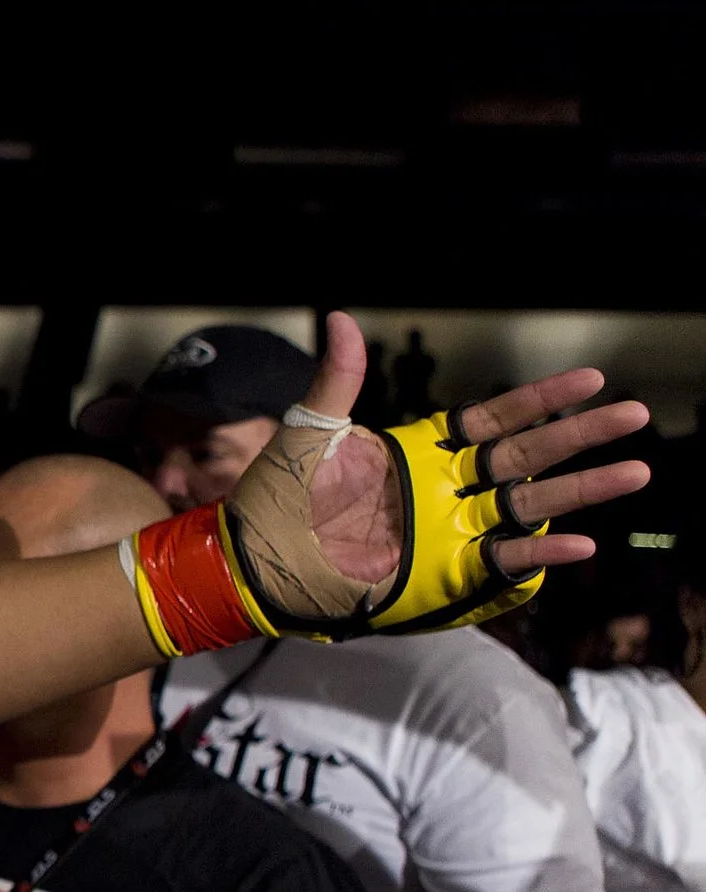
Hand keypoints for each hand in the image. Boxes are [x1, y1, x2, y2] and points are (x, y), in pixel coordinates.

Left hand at [255, 311, 650, 592]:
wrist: (253, 559)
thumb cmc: (279, 495)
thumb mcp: (309, 432)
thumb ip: (338, 379)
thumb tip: (342, 319)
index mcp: (423, 451)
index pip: (495, 420)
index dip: (542, 402)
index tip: (591, 379)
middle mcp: (446, 489)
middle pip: (527, 457)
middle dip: (581, 437)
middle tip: (637, 414)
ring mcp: (449, 531)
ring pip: (527, 504)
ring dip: (581, 490)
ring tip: (635, 470)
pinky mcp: (443, 573)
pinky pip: (502, 561)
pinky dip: (539, 552)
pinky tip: (580, 543)